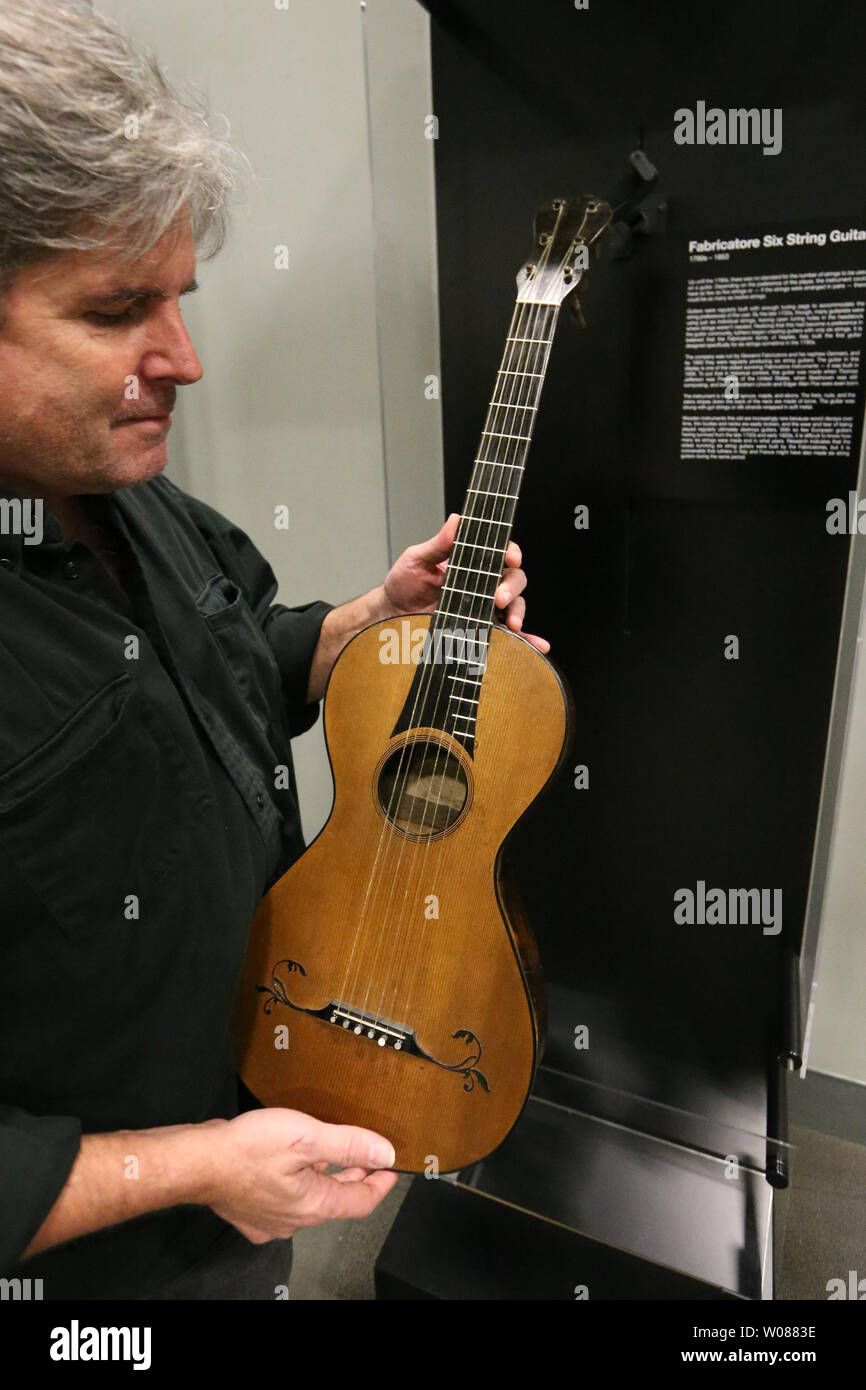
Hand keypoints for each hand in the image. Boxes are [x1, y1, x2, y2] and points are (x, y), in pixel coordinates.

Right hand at [201, 1109, 399, 1243]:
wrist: (197, 1161)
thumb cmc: (246, 1149)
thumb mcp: (306, 1137)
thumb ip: (348, 1145)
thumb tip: (384, 1153)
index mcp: (313, 1206)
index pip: (361, 1202)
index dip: (381, 1183)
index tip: (393, 1168)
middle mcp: (294, 1221)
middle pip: (335, 1200)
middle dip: (354, 1176)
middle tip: (369, 1154)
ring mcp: (270, 1220)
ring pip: (309, 1199)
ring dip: (325, 1177)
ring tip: (331, 1151)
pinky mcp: (252, 1212)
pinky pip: (285, 1199)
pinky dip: (298, 1181)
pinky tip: (292, 1162)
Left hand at [382, 512, 549, 653]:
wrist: (393, 616)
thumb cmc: (404, 583)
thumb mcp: (417, 559)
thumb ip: (438, 543)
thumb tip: (456, 520)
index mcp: (471, 561)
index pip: (499, 553)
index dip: (510, 552)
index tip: (510, 558)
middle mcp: (483, 583)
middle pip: (514, 578)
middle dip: (513, 587)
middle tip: (499, 597)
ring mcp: (484, 607)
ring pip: (516, 605)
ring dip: (519, 612)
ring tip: (511, 623)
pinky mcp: (482, 630)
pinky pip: (509, 635)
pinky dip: (527, 640)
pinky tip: (537, 645)